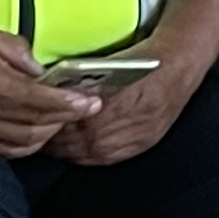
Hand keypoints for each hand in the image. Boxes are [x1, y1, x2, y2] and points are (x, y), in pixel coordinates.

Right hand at [0, 26, 97, 156]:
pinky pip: (2, 149)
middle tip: (82, 111)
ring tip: (60, 122)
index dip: (69, 103)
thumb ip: (14, 48)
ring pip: (22, 141)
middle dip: (66, 119)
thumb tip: (37, 67)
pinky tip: (34, 136)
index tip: (89, 103)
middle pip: (36, 124)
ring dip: (47, 135)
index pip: (40, 99)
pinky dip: (24, 146)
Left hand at [44, 47, 211, 166]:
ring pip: (91, 154)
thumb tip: (53, 95)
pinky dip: (89, 157)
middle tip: (39, 134)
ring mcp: (137, 137)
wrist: (181, 63)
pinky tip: (79, 150)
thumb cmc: (144, 59)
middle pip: (79, 143)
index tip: (37, 120)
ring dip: (70, 151)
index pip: (73, 125)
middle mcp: (127, 125)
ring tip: (54, 144)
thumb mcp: (108, 64)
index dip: (52, 125)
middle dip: (56, 141)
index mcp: (115, 103)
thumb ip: (83, 83)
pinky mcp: (144, 143)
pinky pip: (109, 158)